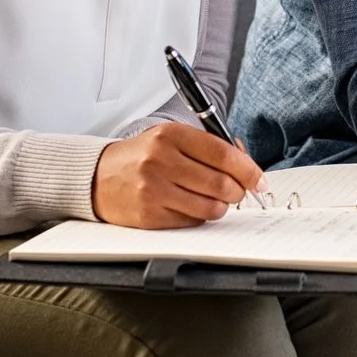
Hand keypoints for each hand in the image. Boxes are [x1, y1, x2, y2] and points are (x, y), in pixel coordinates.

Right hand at [91, 123, 264, 228]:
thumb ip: (209, 146)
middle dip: (238, 191)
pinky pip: (192, 221)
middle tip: (238, 191)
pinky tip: (191, 205)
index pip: (222, 154)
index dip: (248, 169)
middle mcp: (160, 161)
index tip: (259, 179)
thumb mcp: (172, 138)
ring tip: (214, 199)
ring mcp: (153, 190)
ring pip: (210, 206)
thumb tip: (246, 164)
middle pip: (220, 183)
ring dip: (221, 206)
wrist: (97, 177)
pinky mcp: (149, 216)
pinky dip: (200, 216)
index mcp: (170, 135)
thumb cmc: (142, 156)